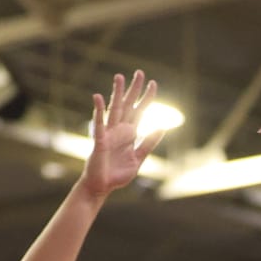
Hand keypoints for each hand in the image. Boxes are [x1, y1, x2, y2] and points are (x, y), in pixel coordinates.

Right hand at [81, 71, 164, 199]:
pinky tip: (98, 97)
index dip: (147, 98)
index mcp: (129, 134)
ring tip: (119, 77)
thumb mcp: (139, 158)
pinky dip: (99, 110)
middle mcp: (119, 130)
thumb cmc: (118, 174)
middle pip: (128, 105)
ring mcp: (109, 134)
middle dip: (134, 89)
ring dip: (116, 93)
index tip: (153, 84)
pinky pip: (99, 124)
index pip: (140, 112)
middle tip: (139, 72)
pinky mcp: (100, 141)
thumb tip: (162, 128)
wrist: (102, 187)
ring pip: (114, 109)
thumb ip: (148, 143)